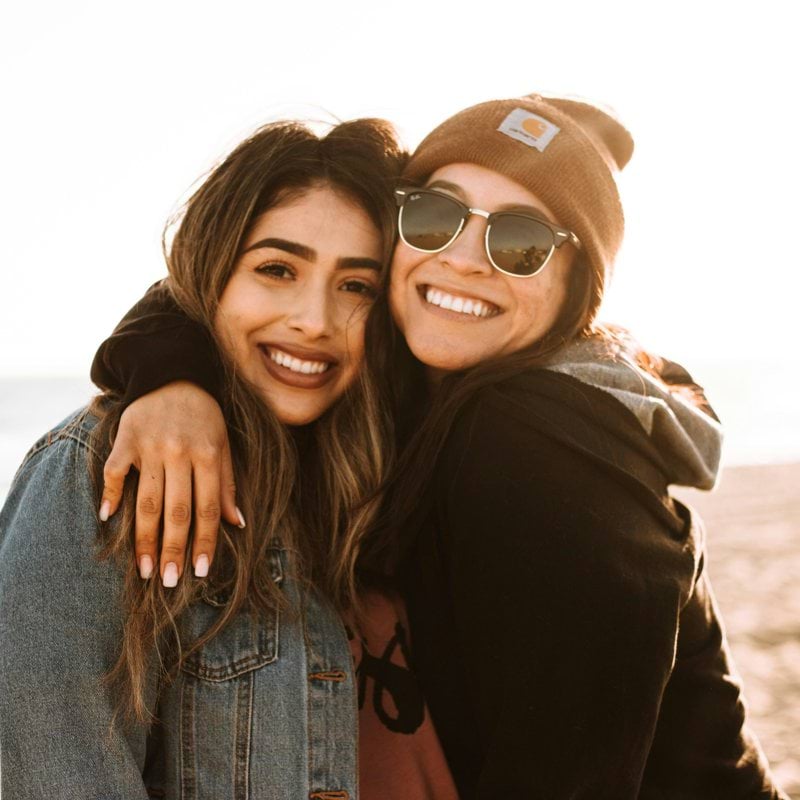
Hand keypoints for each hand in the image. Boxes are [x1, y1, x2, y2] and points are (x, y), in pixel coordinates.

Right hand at [98, 381, 242, 585]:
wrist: (172, 375)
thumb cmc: (203, 416)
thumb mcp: (223, 444)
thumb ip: (227, 483)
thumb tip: (237, 524)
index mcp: (207, 455)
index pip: (207, 508)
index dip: (205, 541)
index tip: (200, 571)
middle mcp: (179, 453)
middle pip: (176, 510)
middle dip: (173, 549)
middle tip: (169, 582)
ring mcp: (149, 446)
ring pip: (146, 500)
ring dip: (144, 538)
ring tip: (144, 569)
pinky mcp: (125, 439)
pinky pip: (114, 471)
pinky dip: (109, 494)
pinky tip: (108, 519)